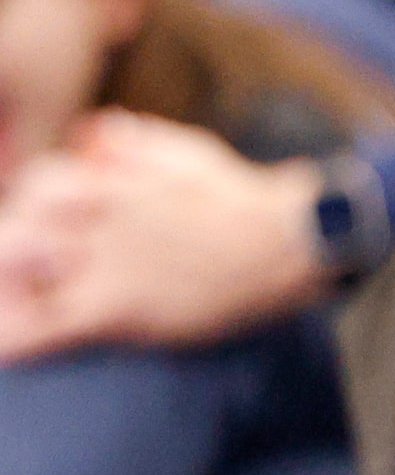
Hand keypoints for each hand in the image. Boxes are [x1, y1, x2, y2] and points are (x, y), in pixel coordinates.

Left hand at [0, 113, 328, 360]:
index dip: (34, 204)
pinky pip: (40, 329)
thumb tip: (88, 131)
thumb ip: (132, 142)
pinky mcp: (116, 309)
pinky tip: (9, 342)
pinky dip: (13, 338)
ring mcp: (104, 265)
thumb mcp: (187, 152)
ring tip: (24, 296)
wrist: (286, 242)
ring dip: (11, 284)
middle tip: (35, 263)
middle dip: (15, 243)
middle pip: (15, 226)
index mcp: (113, 180)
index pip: (37, 183)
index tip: (48, 222)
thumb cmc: (236, 198)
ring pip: (13, 270)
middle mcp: (100, 218)